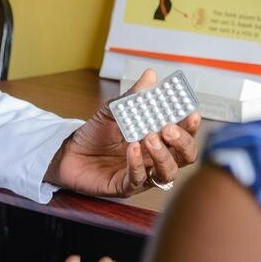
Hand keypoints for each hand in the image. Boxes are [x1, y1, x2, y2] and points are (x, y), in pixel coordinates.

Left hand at [44, 69, 200, 196]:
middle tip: (169, 128)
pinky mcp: (126, 186)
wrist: (69, 153)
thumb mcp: (114, 110)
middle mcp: (156, 158)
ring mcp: (144, 173)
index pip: (184, 134)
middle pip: (185, 156)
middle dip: (182, 142)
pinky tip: (132, 149)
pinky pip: (139, 179)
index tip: (192, 113)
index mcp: (158, 138)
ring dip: (163, 156)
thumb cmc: (95, 133)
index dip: (191, 126)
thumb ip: (133, 96)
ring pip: (168, 173)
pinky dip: (138, 164)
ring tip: (149, 138)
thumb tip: (150, 75)